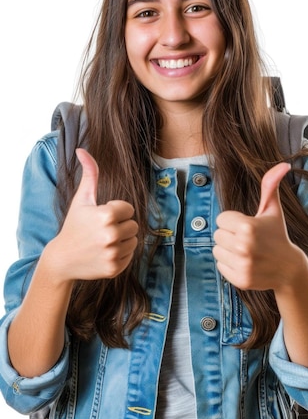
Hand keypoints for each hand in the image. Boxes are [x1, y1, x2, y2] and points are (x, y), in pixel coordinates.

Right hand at [51, 148, 137, 280]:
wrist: (63, 259)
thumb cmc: (74, 225)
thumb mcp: (81, 199)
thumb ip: (89, 174)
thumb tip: (82, 150)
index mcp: (105, 216)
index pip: (129, 209)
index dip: (116, 211)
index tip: (102, 217)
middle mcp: (110, 235)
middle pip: (133, 225)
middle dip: (120, 226)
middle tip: (102, 231)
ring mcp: (113, 253)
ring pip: (134, 240)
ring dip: (123, 240)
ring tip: (103, 241)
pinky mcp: (115, 268)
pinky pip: (131, 255)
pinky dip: (121, 254)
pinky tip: (104, 253)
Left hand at [213, 162, 296, 290]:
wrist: (289, 268)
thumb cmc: (277, 235)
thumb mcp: (273, 210)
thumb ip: (270, 186)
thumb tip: (283, 164)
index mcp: (247, 226)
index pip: (220, 219)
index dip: (232, 221)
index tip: (246, 226)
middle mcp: (243, 246)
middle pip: (217, 235)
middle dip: (229, 235)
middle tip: (247, 240)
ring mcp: (242, 265)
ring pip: (216, 251)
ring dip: (227, 250)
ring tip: (246, 251)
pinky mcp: (240, 279)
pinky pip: (220, 266)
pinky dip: (229, 265)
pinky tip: (245, 263)